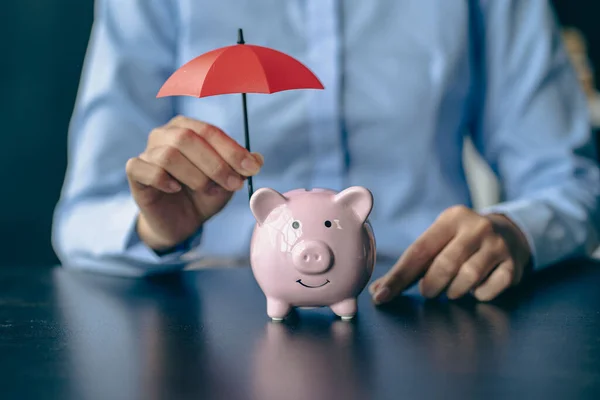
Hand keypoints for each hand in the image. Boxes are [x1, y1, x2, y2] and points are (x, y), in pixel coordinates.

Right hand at [125, 115, 262, 250]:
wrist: (181, 221)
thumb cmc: (203, 194)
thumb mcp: (228, 182)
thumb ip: (241, 168)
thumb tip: (257, 158)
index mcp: (188, 127)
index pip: (210, 131)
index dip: (232, 149)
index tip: (251, 168)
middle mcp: (165, 134)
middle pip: (187, 138)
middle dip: (215, 164)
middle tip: (232, 184)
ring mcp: (147, 152)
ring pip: (169, 155)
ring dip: (195, 176)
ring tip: (206, 190)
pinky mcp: (135, 172)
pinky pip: (145, 169)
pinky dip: (163, 180)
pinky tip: (176, 189)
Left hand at [369, 205, 530, 302]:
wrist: (511, 234)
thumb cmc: (462, 242)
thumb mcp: (440, 241)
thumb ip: (412, 265)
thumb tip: (378, 291)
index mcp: (451, 218)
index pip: (419, 250)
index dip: (399, 276)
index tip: (381, 295)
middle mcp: (477, 227)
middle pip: (444, 265)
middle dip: (430, 285)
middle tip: (428, 291)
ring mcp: (498, 246)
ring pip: (467, 278)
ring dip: (454, 291)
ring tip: (452, 289)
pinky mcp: (513, 265)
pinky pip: (488, 290)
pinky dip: (478, 295)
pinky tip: (476, 288)